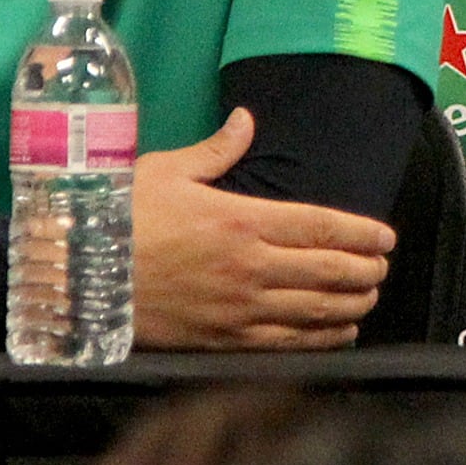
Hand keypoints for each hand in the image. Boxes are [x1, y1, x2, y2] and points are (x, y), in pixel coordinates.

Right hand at [131, 109, 396, 350]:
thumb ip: (217, 149)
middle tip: (383, 267)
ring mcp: (239, 308)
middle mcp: (250, 266)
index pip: (322, 225)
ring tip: (370, 297)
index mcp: (242, 220)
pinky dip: (323, 339)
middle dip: (366, 269)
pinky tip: (340, 333)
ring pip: (316, 310)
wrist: (79, 277)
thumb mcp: (168, 171)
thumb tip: (246, 120)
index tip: (386, 237)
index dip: (362, 233)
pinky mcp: (224, 340)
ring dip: (353, 304)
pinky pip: (288, 344)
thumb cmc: (122, 217)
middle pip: (330, 270)